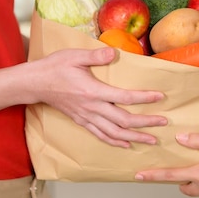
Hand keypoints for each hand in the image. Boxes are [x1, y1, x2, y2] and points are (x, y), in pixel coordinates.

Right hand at [30, 47, 166, 147]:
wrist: (35, 83)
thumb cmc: (55, 67)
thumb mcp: (74, 56)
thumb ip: (95, 56)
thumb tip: (114, 53)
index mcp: (93, 92)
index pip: (124, 98)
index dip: (144, 98)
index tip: (160, 97)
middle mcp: (92, 108)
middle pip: (123, 121)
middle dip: (145, 123)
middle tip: (163, 123)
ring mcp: (86, 117)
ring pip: (114, 133)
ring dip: (134, 137)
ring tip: (151, 140)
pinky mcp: (81, 121)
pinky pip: (101, 135)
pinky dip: (115, 141)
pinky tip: (126, 144)